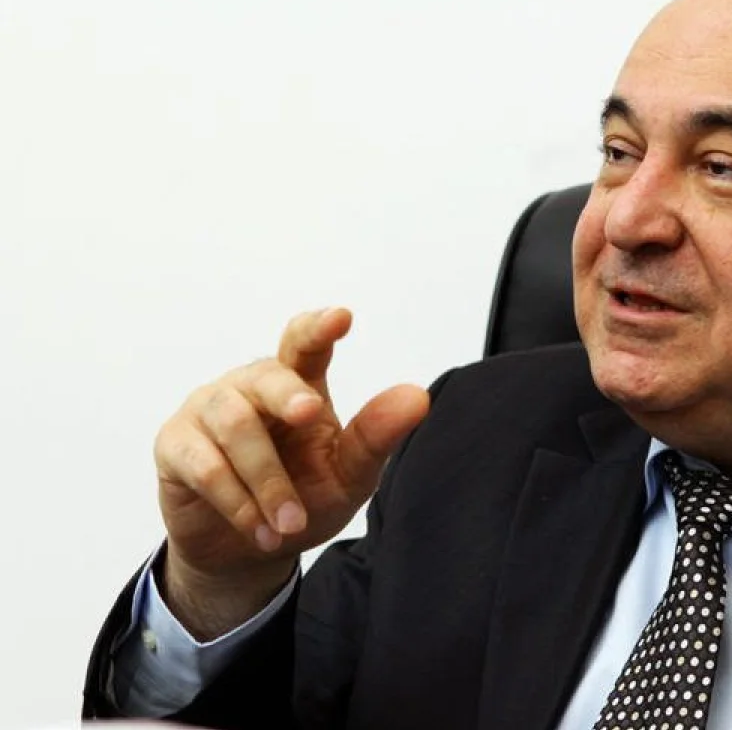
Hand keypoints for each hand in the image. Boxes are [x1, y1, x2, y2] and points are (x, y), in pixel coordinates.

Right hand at [153, 308, 428, 636]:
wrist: (247, 553)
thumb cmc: (303, 500)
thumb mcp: (348, 476)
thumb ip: (375, 436)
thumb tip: (417, 396)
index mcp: (299, 384)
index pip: (305, 344)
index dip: (319, 328)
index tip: (342, 317)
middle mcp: (250, 387)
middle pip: (267, 375)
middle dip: (288, 394)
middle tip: (311, 415)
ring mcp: (208, 411)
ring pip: (236, 426)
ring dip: (267, 481)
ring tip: (290, 524)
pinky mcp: (175, 445)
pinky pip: (204, 465)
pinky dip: (236, 502)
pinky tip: (260, 531)